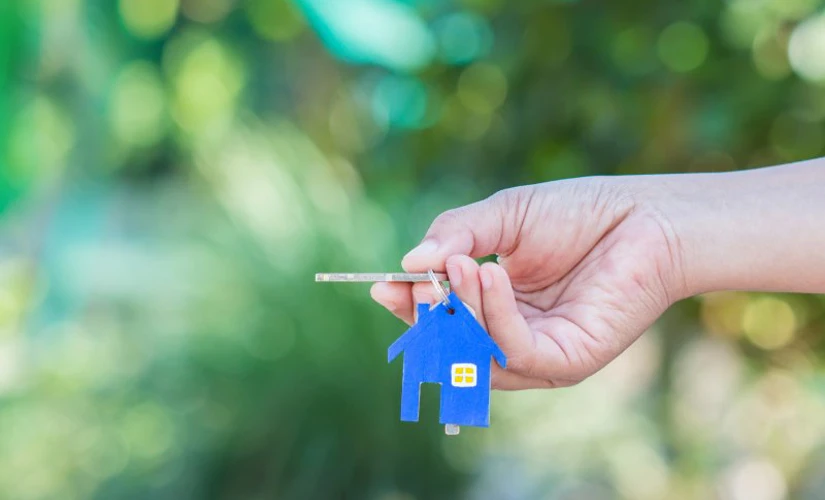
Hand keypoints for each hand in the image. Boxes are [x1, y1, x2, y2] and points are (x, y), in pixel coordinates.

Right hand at [371, 178, 686, 389]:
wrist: (644, 214)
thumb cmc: (580, 213)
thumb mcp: (504, 216)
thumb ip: (457, 235)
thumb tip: (408, 261)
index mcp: (497, 305)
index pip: (443, 318)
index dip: (411, 306)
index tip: (383, 284)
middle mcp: (515, 335)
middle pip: (453, 345)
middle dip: (429, 315)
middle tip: (416, 282)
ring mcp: (540, 353)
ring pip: (479, 353)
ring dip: (462, 311)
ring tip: (462, 265)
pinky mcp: (568, 361)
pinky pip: (517, 352)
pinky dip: (496, 317)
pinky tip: (491, 275)